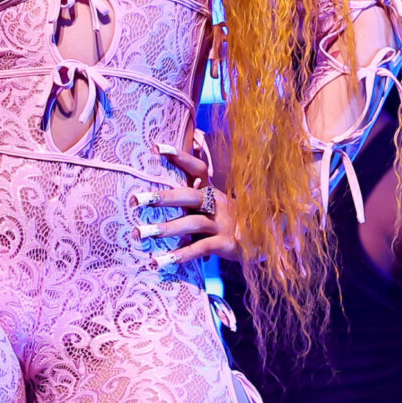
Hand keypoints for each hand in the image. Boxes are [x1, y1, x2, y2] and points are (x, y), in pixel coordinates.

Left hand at [132, 141, 240, 265]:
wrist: (264, 239)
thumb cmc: (229, 218)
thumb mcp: (216, 199)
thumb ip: (200, 181)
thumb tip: (194, 141)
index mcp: (213, 190)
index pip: (198, 168)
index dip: (180, 156)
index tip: (158, 147)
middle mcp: (218, 203)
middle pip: (189, 196)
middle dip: (162, 197)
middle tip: (137, 199)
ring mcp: (222, 224)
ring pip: (191, 224)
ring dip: (165, 229)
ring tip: (141, 233)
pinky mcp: (226, 245)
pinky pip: (199, 249)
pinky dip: (180, 255)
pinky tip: (160, 261)